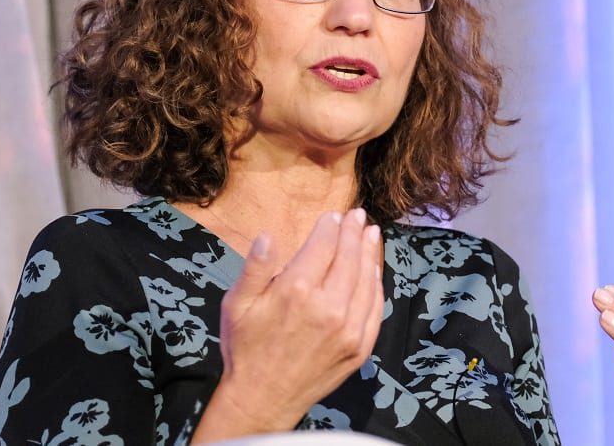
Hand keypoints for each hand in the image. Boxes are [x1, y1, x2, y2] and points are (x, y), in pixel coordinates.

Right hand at [193, 209, 383, 441]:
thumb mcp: (237, 304)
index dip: (330, 226)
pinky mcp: (359, 347)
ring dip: (370, 253)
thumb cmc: (246, 348)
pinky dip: (376, 284)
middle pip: (349, 257)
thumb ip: (255, 268)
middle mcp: (328, 306)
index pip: (323, 244)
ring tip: (370, 234)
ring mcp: (348, 329)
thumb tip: (268, 236)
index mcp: (296, 290)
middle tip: (358, 216)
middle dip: (354, 232)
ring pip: (367, 279)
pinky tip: (374, 271)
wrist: (263, 398)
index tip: (334, 215)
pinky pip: (375, 307)